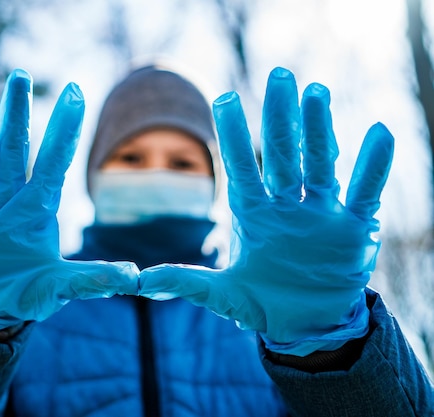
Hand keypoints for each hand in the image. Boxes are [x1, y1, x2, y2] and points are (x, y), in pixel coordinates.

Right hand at [0, 69, 138, 333]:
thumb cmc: (24, 293)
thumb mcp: (58, 288)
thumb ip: (91, 280)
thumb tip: (133, 276)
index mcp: (37, 208)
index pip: (54, 160)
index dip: (65, 127)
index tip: (77, 91)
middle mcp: (8, 198)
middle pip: (13, 148)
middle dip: (17, 113)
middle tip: (21, 76)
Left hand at [139, 67, 392, 355]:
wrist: (306, 324)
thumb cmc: (261, 302)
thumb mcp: (222, 295)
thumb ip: (186, 283)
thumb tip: (140, 282)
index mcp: (253, 213)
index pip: (242, 167)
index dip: (235, 135)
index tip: (224, 100)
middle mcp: (286, 205)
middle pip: (283, 154)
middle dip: (281, 117)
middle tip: (279, 74)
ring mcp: (321, 213)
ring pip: (320, 163)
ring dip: (320, 129)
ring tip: (316, 92)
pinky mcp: (355, 228)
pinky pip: (365, 191)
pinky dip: (374, 165)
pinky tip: (379, 133)